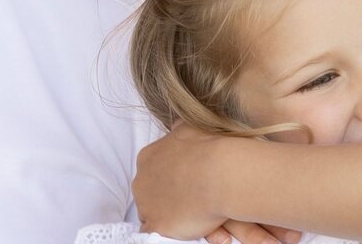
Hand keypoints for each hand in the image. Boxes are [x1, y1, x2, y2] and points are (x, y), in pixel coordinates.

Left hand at [134, 125, 299, 243]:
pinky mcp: (156, 224)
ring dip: (166, 215)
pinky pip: (152, 233)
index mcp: (147, 157)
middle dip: (164, 198)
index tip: (184, 184)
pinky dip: (164, 232)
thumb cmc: (210, 147)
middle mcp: (141, 179)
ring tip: (189, 216)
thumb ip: (179, 130)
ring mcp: (146, 203)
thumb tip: (177, 128)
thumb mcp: (191, 127)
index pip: (151, 174)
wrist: (220, 172)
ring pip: (150, 214)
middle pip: (147, 194)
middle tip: (188, 200)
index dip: (168, 181)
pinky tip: (179, 230)